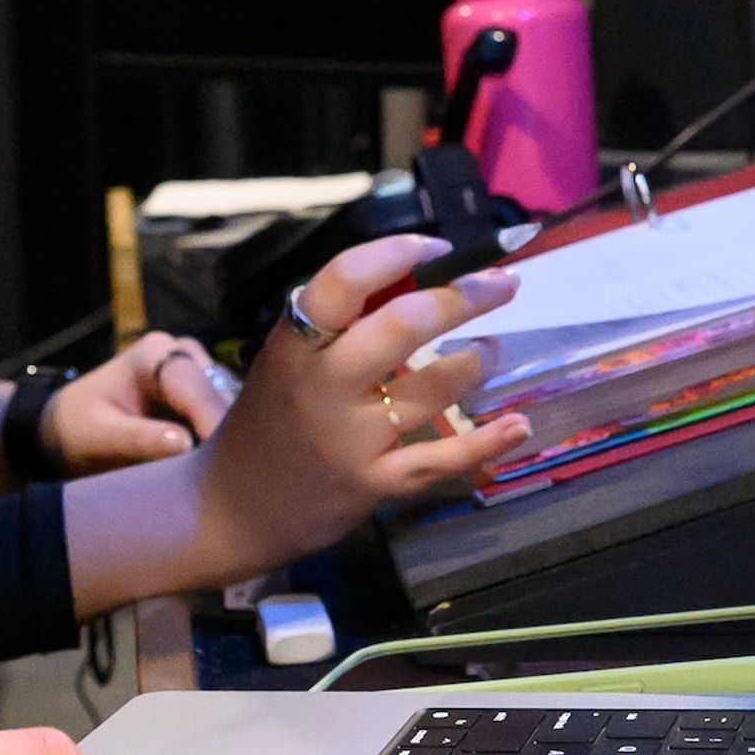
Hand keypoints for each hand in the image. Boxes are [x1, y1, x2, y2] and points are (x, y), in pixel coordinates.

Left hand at [42, 332, 237, 471]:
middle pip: (220, 394)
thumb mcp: (99, 437)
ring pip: (232, 407)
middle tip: (235, 479)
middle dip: (230, 434)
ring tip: (231, 480)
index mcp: (153, 354)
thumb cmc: (78, 429)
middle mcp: (182, 355)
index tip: (228, 462)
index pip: (194, 386)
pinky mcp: (206, 397)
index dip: (212, 422)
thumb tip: (185, 444)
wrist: (70, 426)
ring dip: (233, 441)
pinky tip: (225, 472)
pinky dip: (228, 444)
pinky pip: (228, 419)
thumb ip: (138, 439)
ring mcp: (198, 374)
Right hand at [188, 234, 534, 578]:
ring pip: (430, 388)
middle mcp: (322, 386)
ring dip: (476, 360)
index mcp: (295, 344)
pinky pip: (439, 460)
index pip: (344, 281)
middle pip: (401, 326)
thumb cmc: (271, 418)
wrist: (234, 507)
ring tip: (492, 348)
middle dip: (462, 297)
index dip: (397, 254)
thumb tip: (417, 274)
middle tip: (502, 284)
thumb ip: (341, 323)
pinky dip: (486, 442)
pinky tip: (520, 424)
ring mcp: (349, 438)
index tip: (439, 247)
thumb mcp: (286, 359)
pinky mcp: (372, 483)